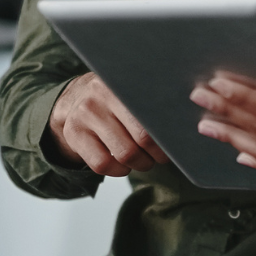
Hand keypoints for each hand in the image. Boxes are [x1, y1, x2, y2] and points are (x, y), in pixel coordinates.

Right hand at [47, 73, 167, 177]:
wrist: (72, 100)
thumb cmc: (113, 100)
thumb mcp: (129, 91)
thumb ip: (152, 101)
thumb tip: (184, 125)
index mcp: (123, 84)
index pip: (153, 115)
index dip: (167, 136)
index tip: (173, 144)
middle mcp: (101, 96)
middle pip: (142, 138)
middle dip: (156, 154)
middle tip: (160, 157)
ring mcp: (85, 115)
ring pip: (124, 154)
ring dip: (140, 164)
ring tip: (143, 161)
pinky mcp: (73, 134)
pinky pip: (102, 164)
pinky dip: (118, 171)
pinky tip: (122, 166)